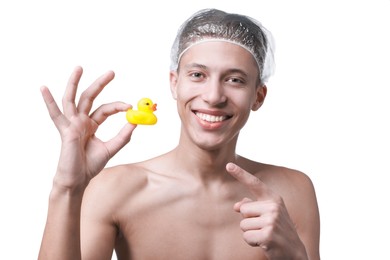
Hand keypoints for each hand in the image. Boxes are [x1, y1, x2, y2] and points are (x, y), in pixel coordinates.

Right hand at [41, 66, 135, 189]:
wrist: (78, 180)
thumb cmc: (90, 165)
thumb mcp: (112, 148)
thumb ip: (124, 135)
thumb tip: (136, 121)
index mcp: (91, 125)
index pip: (105, 109)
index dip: (118, 106)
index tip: (130, 107)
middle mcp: (80, 121)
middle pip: (90, 97)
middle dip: (100, 84)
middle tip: (112, 72)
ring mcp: (71, 124)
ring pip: (72, 99)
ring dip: (74, 83)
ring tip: (79, 67)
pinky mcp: (65, 130)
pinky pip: (55, 114)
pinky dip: (48, 101)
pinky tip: (43, 88)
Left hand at [226, 162, 307, 258]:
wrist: (295, 253)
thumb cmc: (278, 232)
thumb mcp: (268, 216)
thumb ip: (253, 207)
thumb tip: (236, 206)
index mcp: (274, 199)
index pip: (254, 183)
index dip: (240, 174)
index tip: (228, 165)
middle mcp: (274, 207)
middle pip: (243, 210)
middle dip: (249, 221)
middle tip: (264, 229)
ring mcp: (272, 221)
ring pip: (243, 225)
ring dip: (250, 233)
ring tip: (265, 236)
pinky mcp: (268, 235)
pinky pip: (246, 236)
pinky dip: (252, 242)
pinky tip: (264, 244)